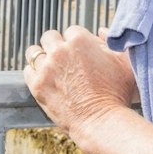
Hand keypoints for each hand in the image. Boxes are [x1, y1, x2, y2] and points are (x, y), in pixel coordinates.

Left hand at [22, 26, 136, 137]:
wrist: (102, 122)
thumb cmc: (117, 93)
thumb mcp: (124, 62)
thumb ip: (113, 41)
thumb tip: (101, 31)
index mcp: (80, 40)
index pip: (72, 31)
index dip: (77, 42)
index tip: (80, 54)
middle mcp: (60, 50)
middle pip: (50, 37)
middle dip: (56, 46)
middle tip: (64, 60)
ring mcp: (46, 68)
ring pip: (34, 52)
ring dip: (42, 57)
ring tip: (50, 68)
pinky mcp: (36, 85)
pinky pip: (28, 71)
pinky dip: (34, 74)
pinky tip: (44, 80)